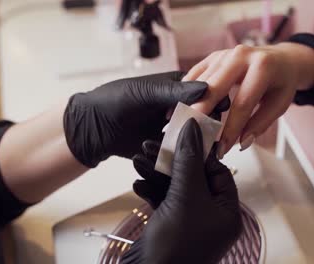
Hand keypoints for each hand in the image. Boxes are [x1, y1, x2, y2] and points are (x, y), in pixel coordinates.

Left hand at [64, 71, 228, 167]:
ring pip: (195, 137)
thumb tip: (208, 87)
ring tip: (200, 150)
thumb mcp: (145, 94)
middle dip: (209, 125)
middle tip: (211, 134)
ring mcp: (172, 130)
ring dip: (198, 143)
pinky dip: (183, 157)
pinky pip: (180, 154)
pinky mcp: (165, 150)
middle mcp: (178, 109)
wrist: (91, 128)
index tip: (222, 108)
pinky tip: (184, 160)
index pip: (205, 92)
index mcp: (176, 88)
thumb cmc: (114, 101)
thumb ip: (175, 92)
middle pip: (204, 116)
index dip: (215, 99)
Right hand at [121, 119, 241, 263]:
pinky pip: (164, 202)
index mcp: (226, 212)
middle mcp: (211, 217)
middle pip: (194, 177)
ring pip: (175, 188)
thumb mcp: (185, 196)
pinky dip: (151, 192)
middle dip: (171, 161)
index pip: (218, 172)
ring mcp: (190, 223)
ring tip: (137, 159)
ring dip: (156, 174)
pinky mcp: (170, 228)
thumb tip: (192, 127)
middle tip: (151, 144)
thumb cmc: (175, 243)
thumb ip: (188, 160)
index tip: (183, 135)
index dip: (201, 153)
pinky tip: (138, 184)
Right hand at [183, 43, 313, 157]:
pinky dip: (184, 93)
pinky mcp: (212, 57)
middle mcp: (240, 56)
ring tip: (182, 128)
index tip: (221, 149)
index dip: (230, 129)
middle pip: (213, 89)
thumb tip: (241, 142)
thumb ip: (260, 124)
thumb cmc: (280, 83)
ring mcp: (223, 54)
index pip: (242, 104)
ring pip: (200, 83)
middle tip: (190, 137)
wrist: (280, 58)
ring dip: (189, 106)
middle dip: (200, 115)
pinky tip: (178, 110)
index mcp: (262, 67)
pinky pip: (194, 75)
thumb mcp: (279, 104)